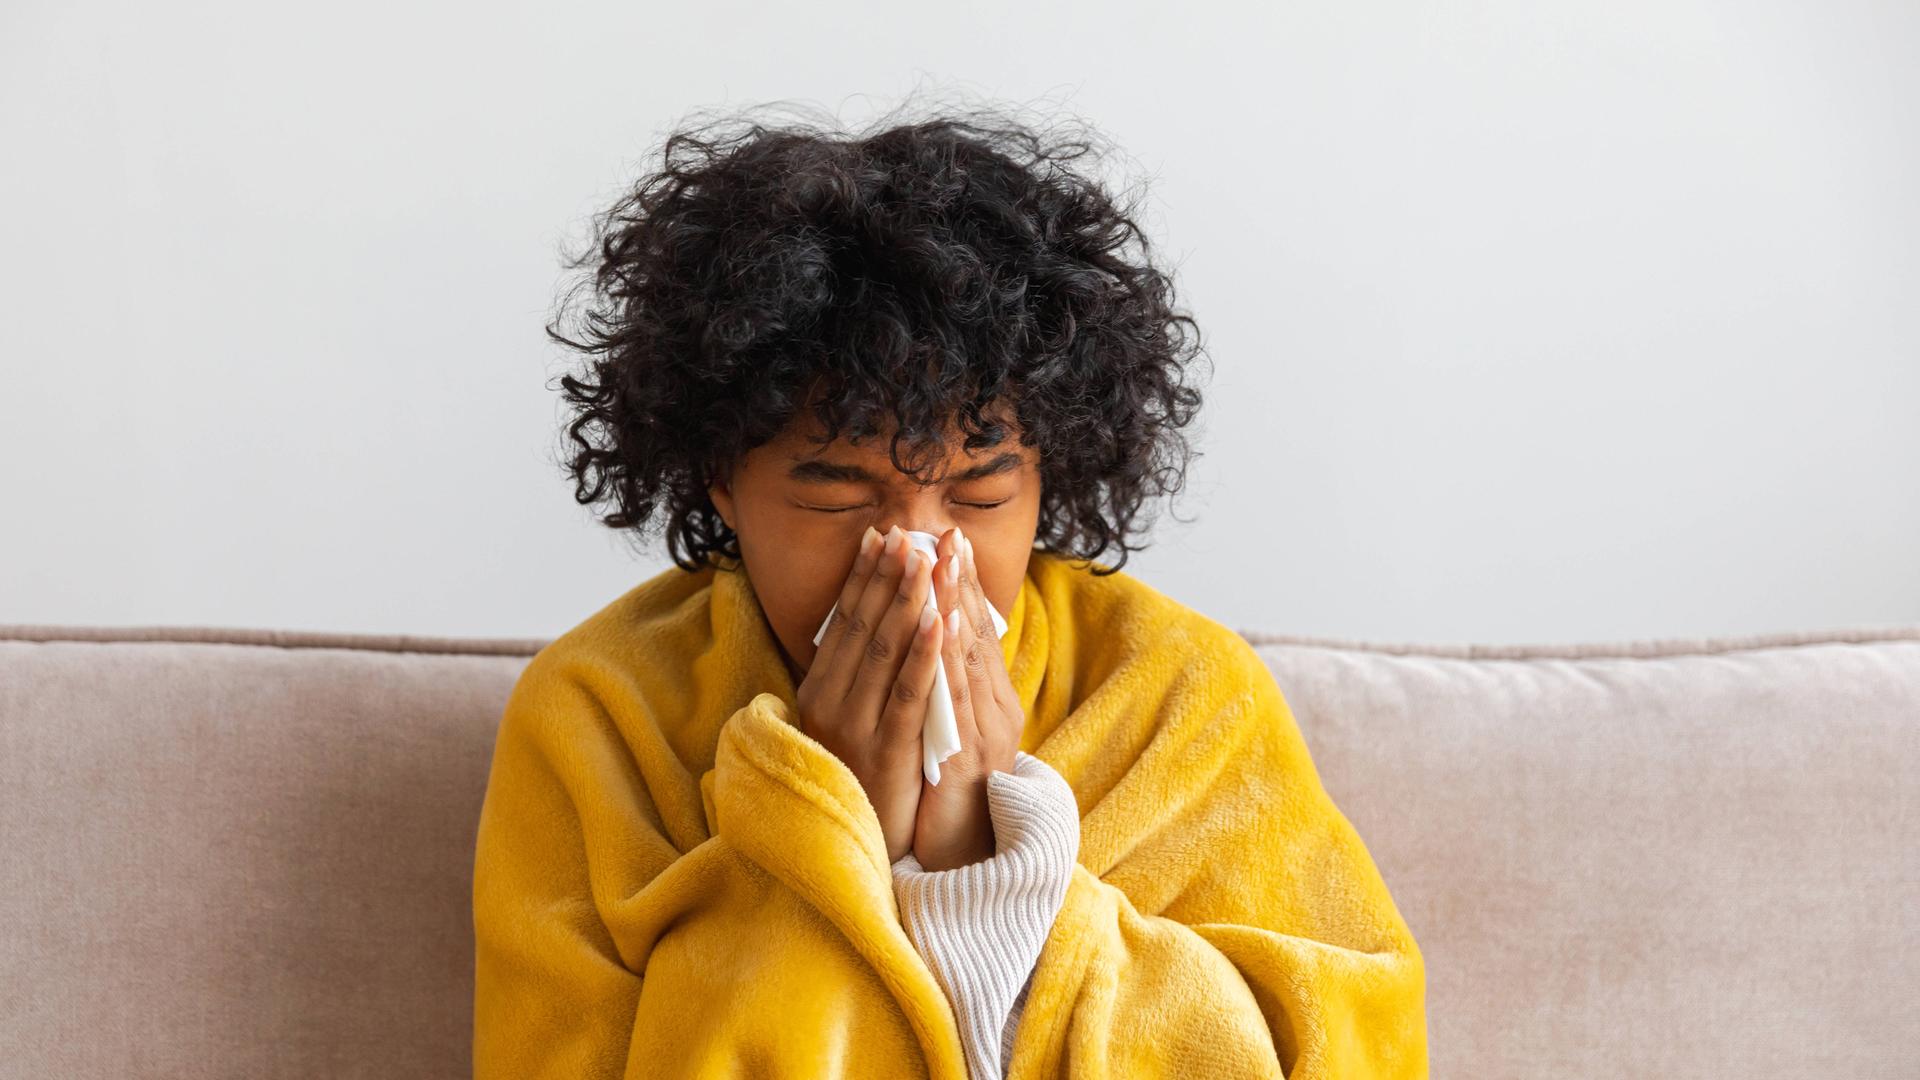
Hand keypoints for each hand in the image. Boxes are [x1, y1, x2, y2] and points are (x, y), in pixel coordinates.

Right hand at [795, 525, 946, 862]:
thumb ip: (853, 678)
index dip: (865, 577)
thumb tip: (869, 623)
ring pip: (886, 651)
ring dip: (908, 600)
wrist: (857, 846)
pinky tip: (941, 620)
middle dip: (888, 577)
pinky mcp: (887, 750)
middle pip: (865, 626)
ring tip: (926, 559)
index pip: (846, 622)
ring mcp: (856, 726)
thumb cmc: (859, 779)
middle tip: (908, 533)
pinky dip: (926, 654)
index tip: (884, 537)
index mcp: (820, 691)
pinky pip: (909, 694)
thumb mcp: (845, 722)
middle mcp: (831, 702)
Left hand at [911, 526, 1022, 870]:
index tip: (946, 541)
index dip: (959, 586)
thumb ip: (943, 693)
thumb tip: (931, 644)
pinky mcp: (964, 758)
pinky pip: (951, 700)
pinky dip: (944, 658)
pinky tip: (937, 623)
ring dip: (951, 606)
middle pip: (973, 636)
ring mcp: (980, 734)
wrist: (965, 860)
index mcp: (988, 701)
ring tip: (939, 560)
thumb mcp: (946, 735)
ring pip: (965, 659)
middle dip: (956, 583)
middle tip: (945, 533)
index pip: (972, 632)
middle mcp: (992, 711)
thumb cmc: (949, 796)